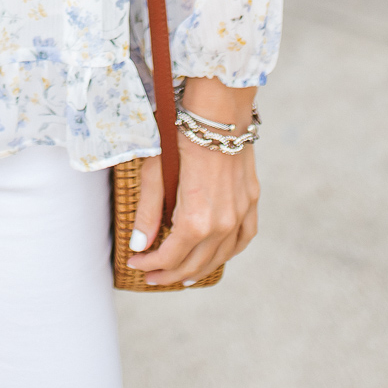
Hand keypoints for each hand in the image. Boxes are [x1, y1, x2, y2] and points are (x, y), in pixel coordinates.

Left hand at [126, 78, 259, 286]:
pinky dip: (229, 252)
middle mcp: (223, 223)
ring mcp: (241, 212)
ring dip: (198, 269)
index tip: (135, 264)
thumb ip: (148, 211)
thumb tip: (139, 246)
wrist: (218, 110)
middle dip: (170, 273)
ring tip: (181, 276)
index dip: (151, 264)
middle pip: (195, 262)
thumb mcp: (155, 171)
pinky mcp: (252, 200)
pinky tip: (217, 256)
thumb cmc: (180, 135)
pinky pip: (244, 238)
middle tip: (151, 276)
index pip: (171, 256)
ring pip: (220, 256)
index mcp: (196, 219)